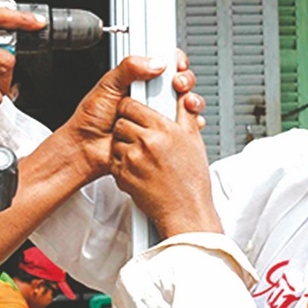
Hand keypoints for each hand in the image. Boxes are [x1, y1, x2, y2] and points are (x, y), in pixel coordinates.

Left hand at [60, 50, 204, 179]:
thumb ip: (128, 69)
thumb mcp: (108, 86)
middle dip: (185, 82)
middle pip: (180, 85)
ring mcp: (157, 117)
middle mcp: (150, 98)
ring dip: (189, 104)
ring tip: (182, 105)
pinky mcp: (159, 136)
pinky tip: (181, 124)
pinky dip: (187, 126)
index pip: (166, 66)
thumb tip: (154, 63)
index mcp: (139, 82)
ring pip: (184, 106)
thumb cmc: (91, 119)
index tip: (179, 64)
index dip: (177, 63)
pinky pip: (181, 130)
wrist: (87, 149)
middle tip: (179, 85)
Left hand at [109, 95, 220, 237]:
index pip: (131, 105)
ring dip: (124, 144)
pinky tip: (138, 167)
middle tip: (139, 133)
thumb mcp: (193, 139)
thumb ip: (185, 113)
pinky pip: (114, 160)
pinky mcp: (123, 175)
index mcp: (163, 129)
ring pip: (116, 141)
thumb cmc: (191, 179)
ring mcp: (132, 159)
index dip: (132, 106)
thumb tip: (182, 98)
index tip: (135, 110)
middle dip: (127, 125)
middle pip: (121, 121)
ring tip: (141, 153)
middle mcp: (146, 142)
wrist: (186, 210)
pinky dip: (122, 162)